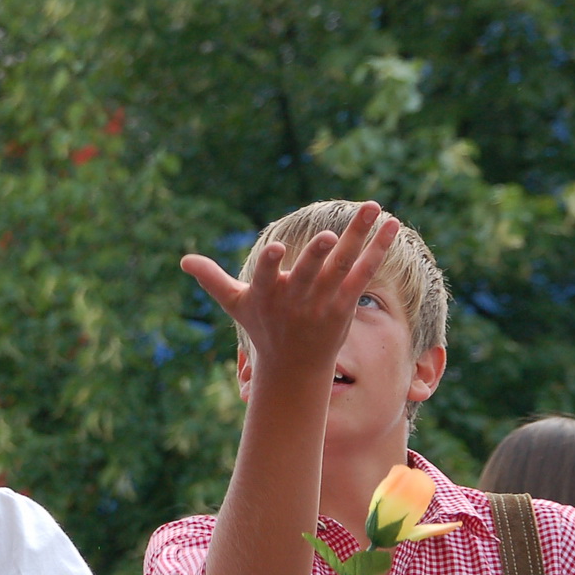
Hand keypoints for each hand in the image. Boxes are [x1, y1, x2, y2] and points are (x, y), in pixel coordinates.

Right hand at [182, 202, 400, 370]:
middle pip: (309, 273)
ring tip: (373, 207)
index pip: (267, 277)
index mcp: (267, 296)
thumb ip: (212, 279)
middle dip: (317, 255)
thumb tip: (183, 260)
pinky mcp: (345, 304)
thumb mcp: (234, 304)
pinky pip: (364, 273)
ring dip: (359, 236)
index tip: (276, 248)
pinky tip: (391, 226)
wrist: (293, 367)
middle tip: (328, 236)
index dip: (272, 264)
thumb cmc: (261, 328)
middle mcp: (296, 300)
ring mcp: (323, 302)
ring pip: (343, 266)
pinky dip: (378, 249)